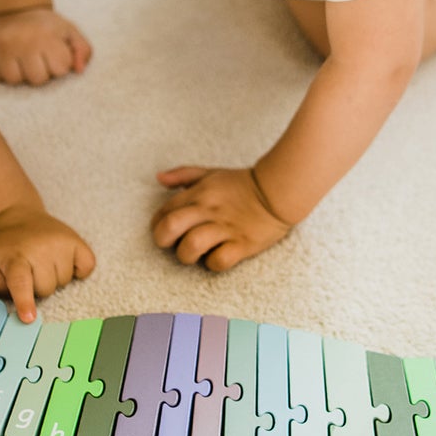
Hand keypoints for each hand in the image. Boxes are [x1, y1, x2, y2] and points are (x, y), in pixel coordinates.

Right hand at [0, 8, 91, 85]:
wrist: (16, 8)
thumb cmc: (47, 26)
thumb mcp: (70, 32)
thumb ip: (83, 51)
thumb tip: (79, 70)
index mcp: (47, 36)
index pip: (60, 69)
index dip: (60, 65)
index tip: (55, 54)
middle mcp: (24, 41)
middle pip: (37, 80)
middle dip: (41, 73)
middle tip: (38, 60)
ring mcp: (3, 47)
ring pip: (14, 80)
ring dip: (20, 74)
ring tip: (23, 62)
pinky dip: (1, 72)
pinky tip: (8, 61)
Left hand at [0, 205, 95, 320]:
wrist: (17, 216)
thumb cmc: (5, 247)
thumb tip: (13, 303)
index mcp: (16, 258)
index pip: (20, 282)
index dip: (25, 301)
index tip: (29, 318)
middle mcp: (40, 249)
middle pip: (46, 289)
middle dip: (38, 287)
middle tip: (30, 270)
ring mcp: (61, 243)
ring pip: (65, 281)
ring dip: (54, 277)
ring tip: (44, 261)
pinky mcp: (77, 240)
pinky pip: (87, 267)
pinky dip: (78, 269)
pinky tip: (64, 260)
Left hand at [152, 166, 293, 271]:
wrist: (279, 191)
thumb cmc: (241, 184)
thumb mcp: (210, 173)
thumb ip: (183, 175)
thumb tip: (159, 178)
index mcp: (198, 194)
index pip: (163, 212)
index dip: (157, 225)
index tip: (165, 231)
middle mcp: (208, 210)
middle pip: (170, 227)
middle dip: (163, 240)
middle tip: (172, 244)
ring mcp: (225, 228)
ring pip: (191, 246)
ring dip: (186, 255)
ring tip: (194, 253)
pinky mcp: (242, 244)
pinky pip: (219, 261)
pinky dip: (214, 263)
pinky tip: (217, 256)